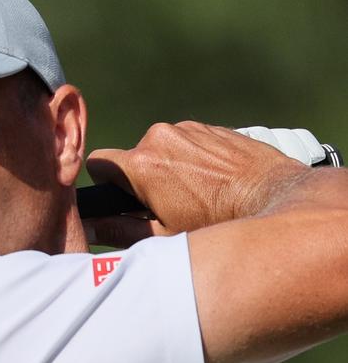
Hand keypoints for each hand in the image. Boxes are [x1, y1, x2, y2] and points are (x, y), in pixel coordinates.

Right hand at [84, 121, 306, 246]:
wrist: (273, 199)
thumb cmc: (216, 224)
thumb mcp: (164, 235)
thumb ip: (119, 229)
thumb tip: (90, 227)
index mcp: (142, 165)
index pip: (99, 163)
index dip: (107, 185)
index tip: (125, 199)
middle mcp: (159, 137)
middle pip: (132, 157)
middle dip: (142, 179)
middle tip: (167, 205)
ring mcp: (186, 129)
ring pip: (160, 148)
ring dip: (168, 167)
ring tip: (196, 193)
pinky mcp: (209, 127)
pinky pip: (186, 141)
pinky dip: (191, 159)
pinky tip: (213, 180)